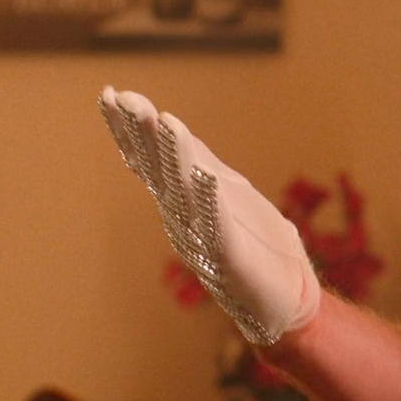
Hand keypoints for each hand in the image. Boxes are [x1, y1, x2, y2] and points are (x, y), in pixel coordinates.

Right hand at [99, 88, 319, 346]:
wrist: (288, 306)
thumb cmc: (259, 250)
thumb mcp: (228, 198)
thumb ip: (200, 167)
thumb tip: (172, 128)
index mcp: (189, 201)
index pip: (155, 159)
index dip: (133, 129)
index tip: (112, 95)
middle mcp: (188, 217)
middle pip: (159, 170)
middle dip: (142, 135)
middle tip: (120, 99)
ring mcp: (207, 237)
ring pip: (184, 192)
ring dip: (174, 157)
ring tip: (163, 121)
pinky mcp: (232, 258)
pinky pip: (217, 225)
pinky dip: (208, 200)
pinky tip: (202, 175)